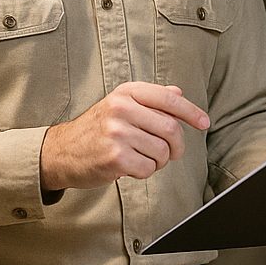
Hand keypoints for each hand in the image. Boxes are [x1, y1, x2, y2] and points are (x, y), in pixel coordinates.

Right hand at [40, 83, 208, 189]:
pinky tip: (131, 167)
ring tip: (143, 158)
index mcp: (126, 93)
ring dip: (159, 161)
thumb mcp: (120, 105)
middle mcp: (121, 109)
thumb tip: (178, 92)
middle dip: (177, 145)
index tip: (204, 123)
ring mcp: (117, 133)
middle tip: (172, 153)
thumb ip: (150, 99)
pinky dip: (145, 172)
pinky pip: (148, 168)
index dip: (191, 112)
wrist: (60, 152)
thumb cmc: (96, 129)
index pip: (169, 99)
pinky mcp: (115, 157)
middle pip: (171, 129)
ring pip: (162, 151)